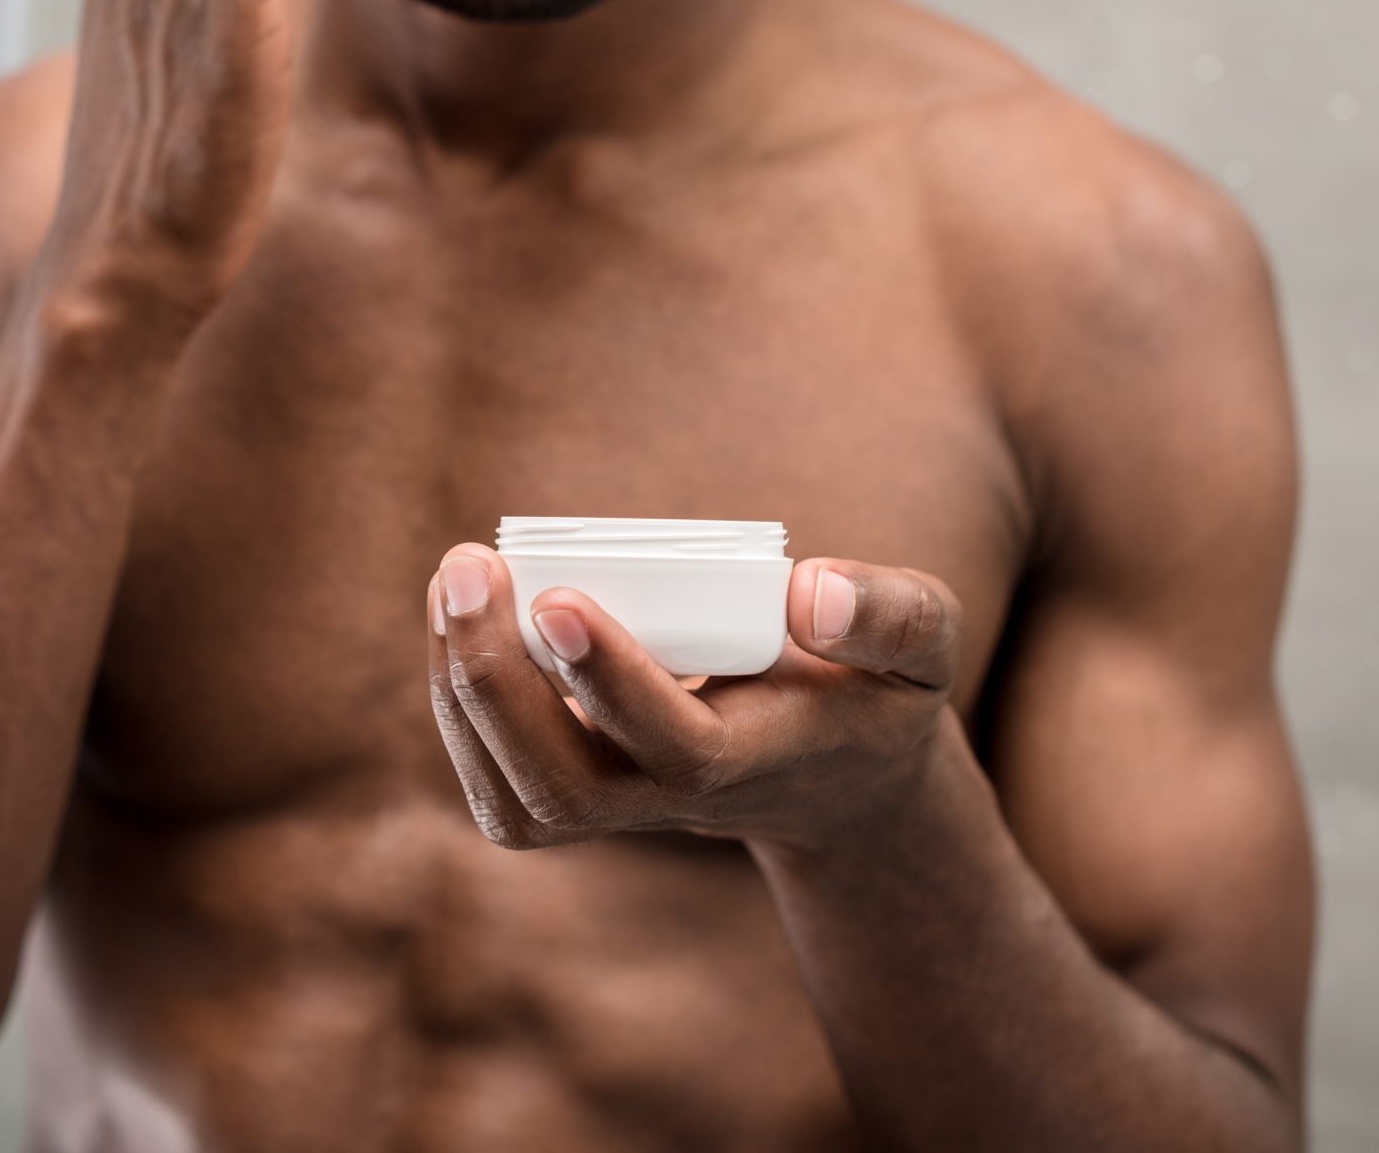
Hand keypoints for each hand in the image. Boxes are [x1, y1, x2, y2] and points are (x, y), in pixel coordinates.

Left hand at [424, 546, 963, 856]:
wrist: (836, 776)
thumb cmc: (872, 691)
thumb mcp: (925, 642)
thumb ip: (890, 614)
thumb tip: (807, 593)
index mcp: (756, 766)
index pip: (675, 749)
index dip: (611, 679)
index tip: (556, 597)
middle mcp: (673, 805)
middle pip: (563, 788)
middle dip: (497, 682)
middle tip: (467, 567)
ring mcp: (618, 811)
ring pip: (515, 795)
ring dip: (463, 690)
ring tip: (453, 580)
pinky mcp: (576, 797)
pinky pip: (495, 778)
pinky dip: (458, 699)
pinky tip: (455, 612)